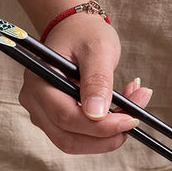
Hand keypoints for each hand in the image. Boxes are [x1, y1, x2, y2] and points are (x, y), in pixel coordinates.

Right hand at [19, 13, 152, 153]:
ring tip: (134, 103)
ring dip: (109, 133)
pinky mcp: (58, 120)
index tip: (131, 120)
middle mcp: (35, 102)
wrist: (77, 29)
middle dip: (107, 135)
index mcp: (40, 81)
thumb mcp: (98, 50)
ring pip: (77, 141)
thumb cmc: (85, 34)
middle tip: (136, 118)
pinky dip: (106, 129)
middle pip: (69, 138)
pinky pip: (82, 135)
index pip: (66, 117)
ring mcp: (44, 114)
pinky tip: (124, 107)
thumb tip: (97, 114)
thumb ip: (98, 81)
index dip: (101, 127)